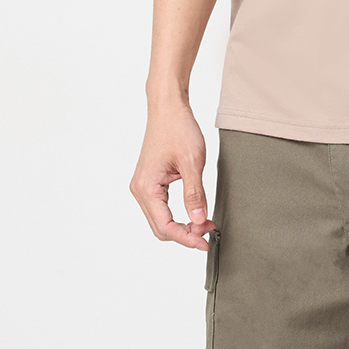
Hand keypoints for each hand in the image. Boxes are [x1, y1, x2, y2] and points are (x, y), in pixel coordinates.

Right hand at [130, 99, 215, 249]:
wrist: (168, 107)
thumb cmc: (178, 128)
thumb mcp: (192, 162)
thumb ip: (195, 194)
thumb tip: (198, 221)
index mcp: (146, 187)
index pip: (165, 226)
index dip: (186, 238)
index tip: (205, 242)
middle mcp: (140, 189)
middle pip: (160, 227)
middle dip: (185, 233)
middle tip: (208, 231)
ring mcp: (144, 185)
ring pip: (160, 218)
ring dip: (182, 224)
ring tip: (205, 222)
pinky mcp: (150, 180)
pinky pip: (161, 206)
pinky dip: (177, 213)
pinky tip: (194, 210)